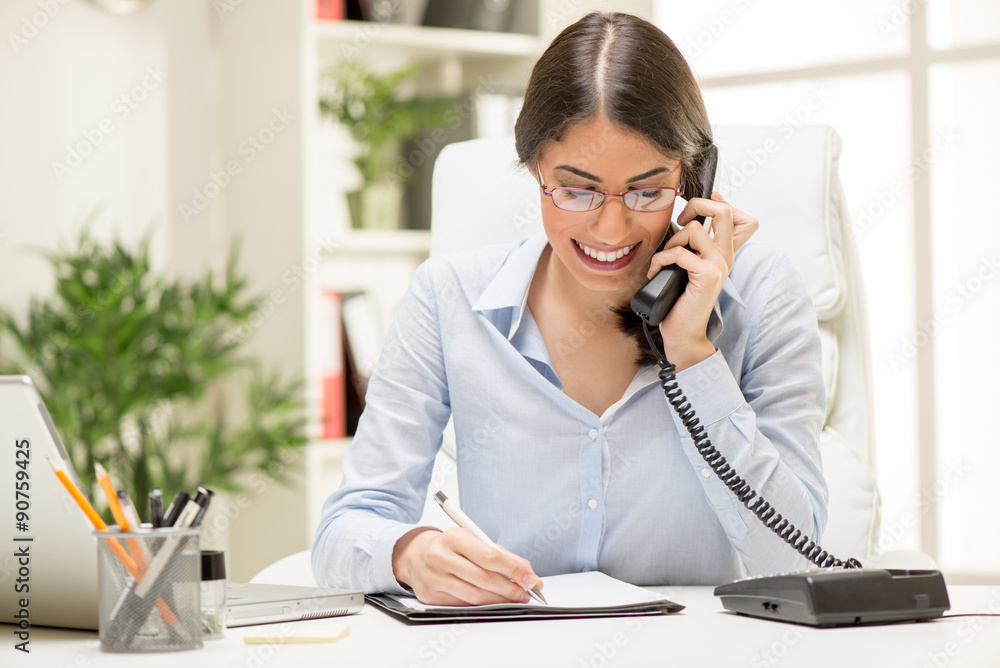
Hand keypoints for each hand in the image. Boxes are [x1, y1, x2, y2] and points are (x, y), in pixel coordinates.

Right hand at [391, 527, 543, 605]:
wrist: (416, 555)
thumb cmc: (451, 547)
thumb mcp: (473, 541)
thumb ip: (501, 555)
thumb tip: (527, 573)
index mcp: (454, 537)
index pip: (490, 556)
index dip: (513, 569)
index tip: (531, 578)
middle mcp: (440, 556)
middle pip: (483, 578)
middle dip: (510, 588)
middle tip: (526, 592)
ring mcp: (433, 577)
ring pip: (474, 596)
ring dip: (499, 600)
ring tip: (514, 598)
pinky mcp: (430, 596)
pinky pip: (463, 604)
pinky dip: (481, 605)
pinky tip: (492, 601)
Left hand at [648, 193, 758, 369]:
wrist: (684, 332)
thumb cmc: (681, 301)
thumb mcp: (688, 269)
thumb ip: (691, 248)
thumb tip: (683, 223)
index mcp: (724, 254)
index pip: (742, 219)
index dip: (722, 203)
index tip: (702, 205)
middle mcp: (726, 257)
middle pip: (724, 212)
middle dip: (698, 205)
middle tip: (681, 219)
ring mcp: (718, 265)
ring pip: (694, 229)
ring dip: (671, 241)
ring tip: (664, 260)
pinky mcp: (707, 276)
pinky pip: (679, 252)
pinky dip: (661, 259)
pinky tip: (657, 272)